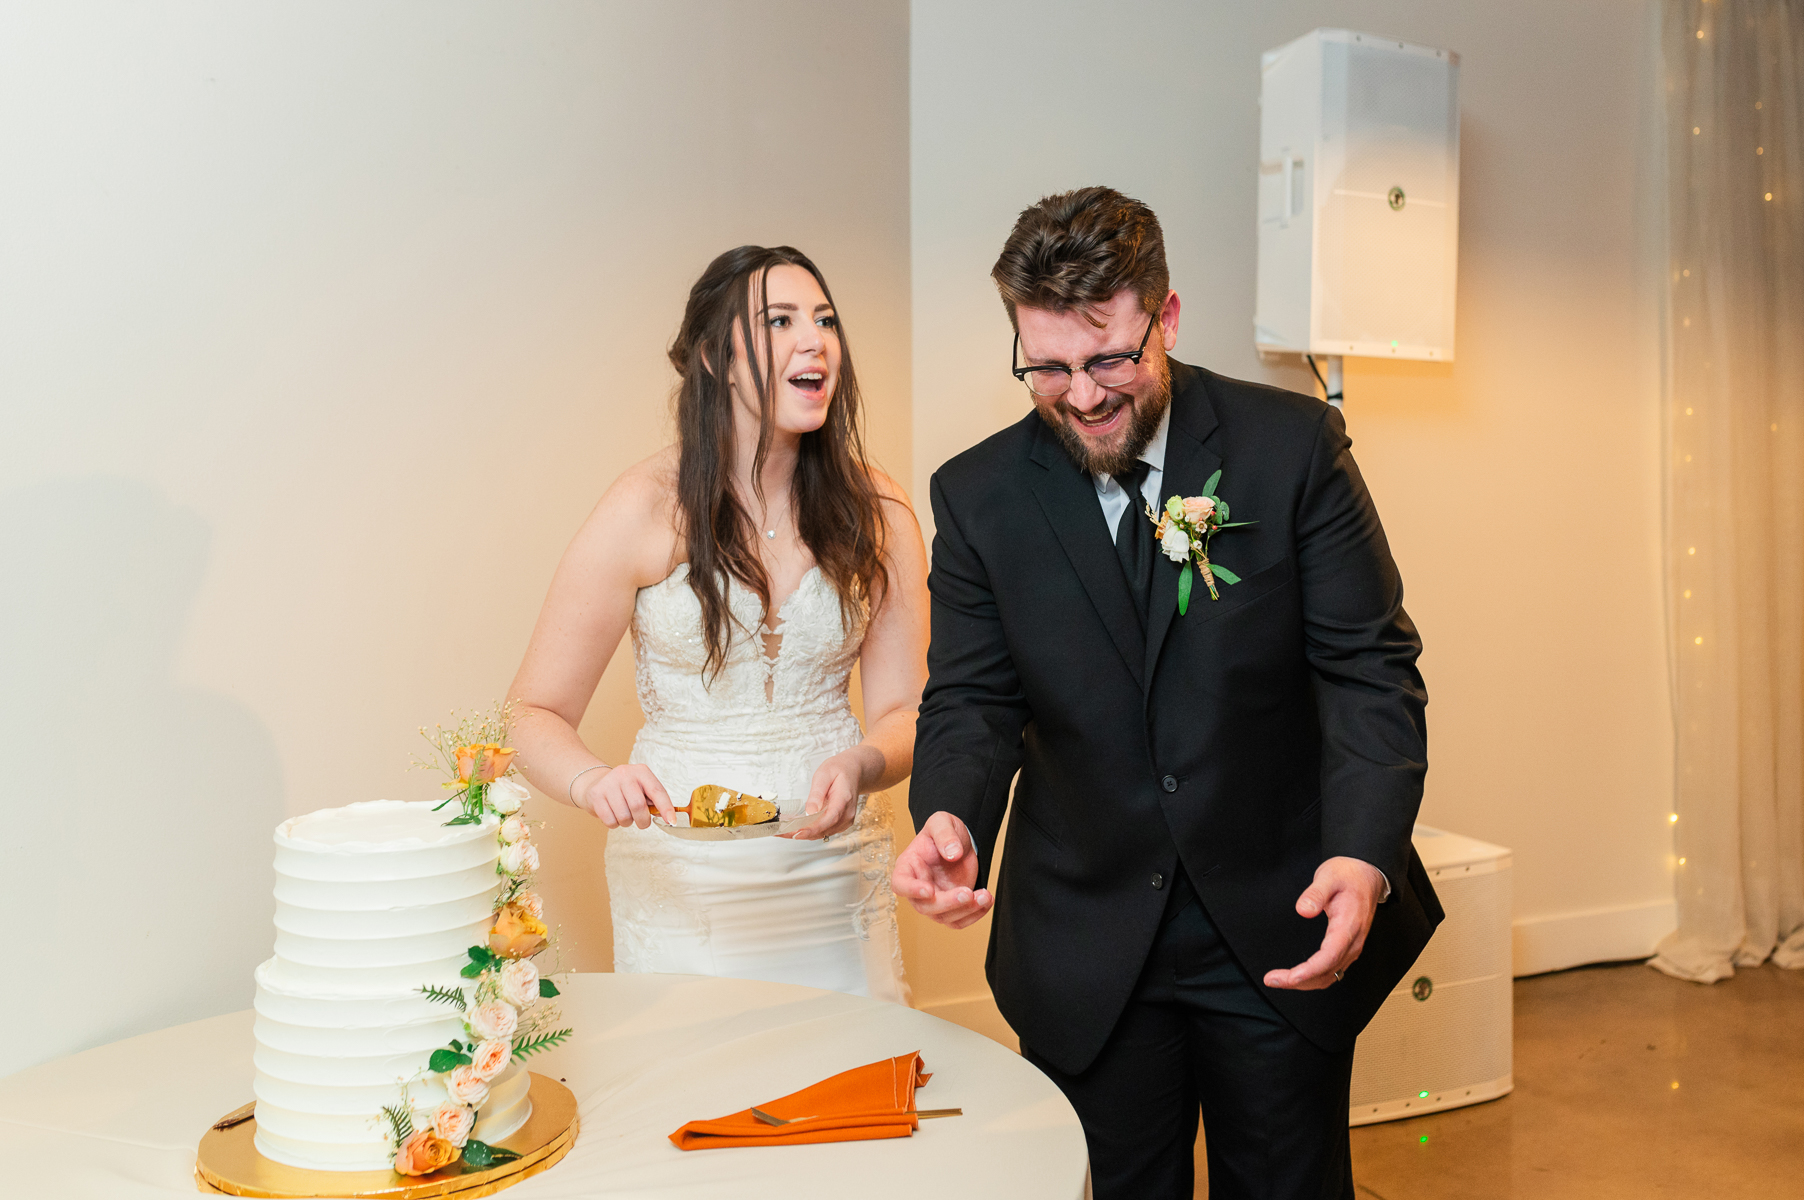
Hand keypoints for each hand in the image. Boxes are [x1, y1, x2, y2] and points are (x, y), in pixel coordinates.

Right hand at [574, 763, 674, 828]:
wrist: (596, 783)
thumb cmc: (625, 789)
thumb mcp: (641, 788)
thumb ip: (654, 800)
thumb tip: (668, 816)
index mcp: (641, 771)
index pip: (657, 791)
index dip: (666, 808)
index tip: (672, 822)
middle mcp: (625, 774)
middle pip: (638, 806)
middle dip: (643, 821)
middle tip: (642, 822)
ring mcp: (609, 783)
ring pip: (624, 816)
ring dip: (627, 823)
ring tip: (624, 814)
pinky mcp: (596, 795)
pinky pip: (610, 820)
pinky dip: (614, 824)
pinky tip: (613, 814)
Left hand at [784, 750, 863, 839]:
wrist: (854, 771)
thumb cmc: (840, 770)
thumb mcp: (824, 774)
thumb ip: (817, 793)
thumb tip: (810, 811)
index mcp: (844, 800)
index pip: (828, 819)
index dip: (811, 829)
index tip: (796, 833)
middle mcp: (846, 814)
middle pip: (823, 830)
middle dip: (800, 833)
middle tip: (780, 831)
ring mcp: (845, 821)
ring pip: (822, 833)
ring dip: (803, 833)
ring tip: (784, 829)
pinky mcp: (840, 823)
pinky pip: (823, 830)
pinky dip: (810, 830)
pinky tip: (797, 826)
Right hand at [891, 811, 989, 928]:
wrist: (959, 843)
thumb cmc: (944, 831)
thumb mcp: (942, 822)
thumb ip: (945, 835)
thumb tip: (952, 854)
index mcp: (908, 867)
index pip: (900, 884)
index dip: (911, 890)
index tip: (929, 890)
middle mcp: (917, 889)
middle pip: (925, 907)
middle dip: (947, 903)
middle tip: (967, 893)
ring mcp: (934, 901)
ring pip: (944, 917)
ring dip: (965, 910)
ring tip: (985, 896)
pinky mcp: (951, 908)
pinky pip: (959, 921)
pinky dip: (975, 915)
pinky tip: (986, 900)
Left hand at [1263, 856, 1384, 990]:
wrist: (1367, 875)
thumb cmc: (1349, 876)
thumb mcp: (1329, 877)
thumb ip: (1315, 893)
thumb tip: (1303, 910)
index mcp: (1348, 926)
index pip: (1329, 956)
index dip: (1309, 970)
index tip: (1290, 976)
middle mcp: (1353, 942)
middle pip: (1327, 972)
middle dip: (1299, 981)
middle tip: (1271, 979)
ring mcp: (1351, 947)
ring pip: (1329, 976)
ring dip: (1305, 983)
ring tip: (1279, 980)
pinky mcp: (1347, 948)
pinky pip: (1332, 971)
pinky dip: (1314, 978)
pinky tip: (1298, 977)